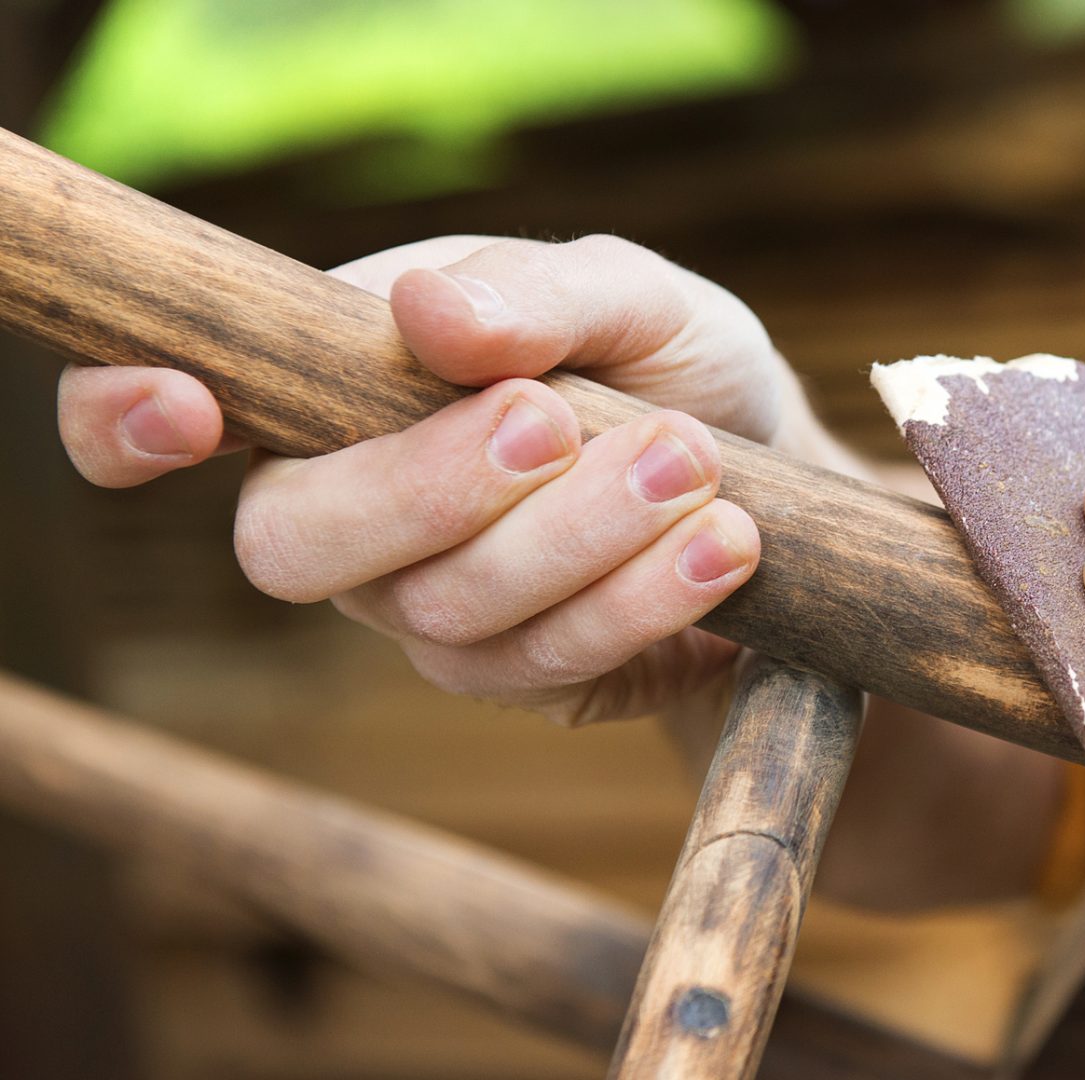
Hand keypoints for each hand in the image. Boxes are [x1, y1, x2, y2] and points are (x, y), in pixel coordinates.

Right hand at [55, 234, 813, 724]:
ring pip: (439, 609)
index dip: (122, 420)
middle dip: (427, 486)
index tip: (186, 408)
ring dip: (576, 534)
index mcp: (331, 381)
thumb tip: (426, 310)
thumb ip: (537, 293)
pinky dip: (642, 595)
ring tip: (692, 460)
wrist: (777, 466)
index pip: (156, 410)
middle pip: (293, 544)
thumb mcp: (633, 295)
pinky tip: (723, 541)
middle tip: (554, 419)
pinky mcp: (522, 675)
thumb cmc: (672, 359)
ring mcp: (426, 604)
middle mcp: (350, 505)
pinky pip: (545, 662)